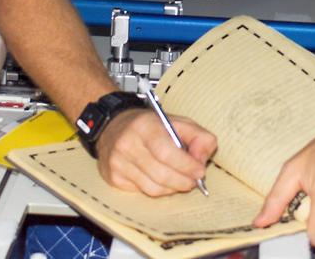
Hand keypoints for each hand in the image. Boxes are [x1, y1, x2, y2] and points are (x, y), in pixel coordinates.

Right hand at [96, 109, 216, 195]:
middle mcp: (127, 145)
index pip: (166, 152)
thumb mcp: (179, 122)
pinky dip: (158, 190)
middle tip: (193, 181)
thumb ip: (199, 137)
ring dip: (172, 188)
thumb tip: (201, 161)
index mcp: (144, 126)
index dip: (186, 165)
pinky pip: (142, 192)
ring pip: (153, 188)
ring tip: (180, 181)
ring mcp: (117, 163)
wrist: (113, 127)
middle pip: (160, 174)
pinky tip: (162, 180)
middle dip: (183, 181)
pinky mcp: (113, 178)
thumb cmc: (152, 126)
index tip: (200, 171)